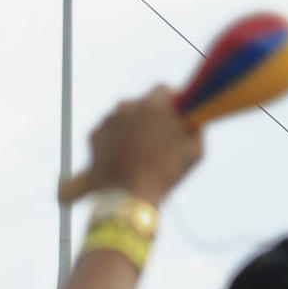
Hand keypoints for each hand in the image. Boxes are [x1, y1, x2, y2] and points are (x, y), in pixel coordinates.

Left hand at [68, 86, 202, 205]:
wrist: (128, 199)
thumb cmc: (165, 176)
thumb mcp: (194, 152)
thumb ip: (195, 129)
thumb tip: (193, 121)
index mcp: (153, 104)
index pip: (163, 90)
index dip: (169, 102)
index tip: (172, 114)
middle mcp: (127, 105)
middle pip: (140, 104)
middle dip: (148, 117)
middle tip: (155, 138)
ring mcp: (107, 120)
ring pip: (122, 117)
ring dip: (129, 128)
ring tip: (137, 153)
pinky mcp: (93, 135)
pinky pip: (106, 132)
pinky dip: (112, 141)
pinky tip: (121, 159)